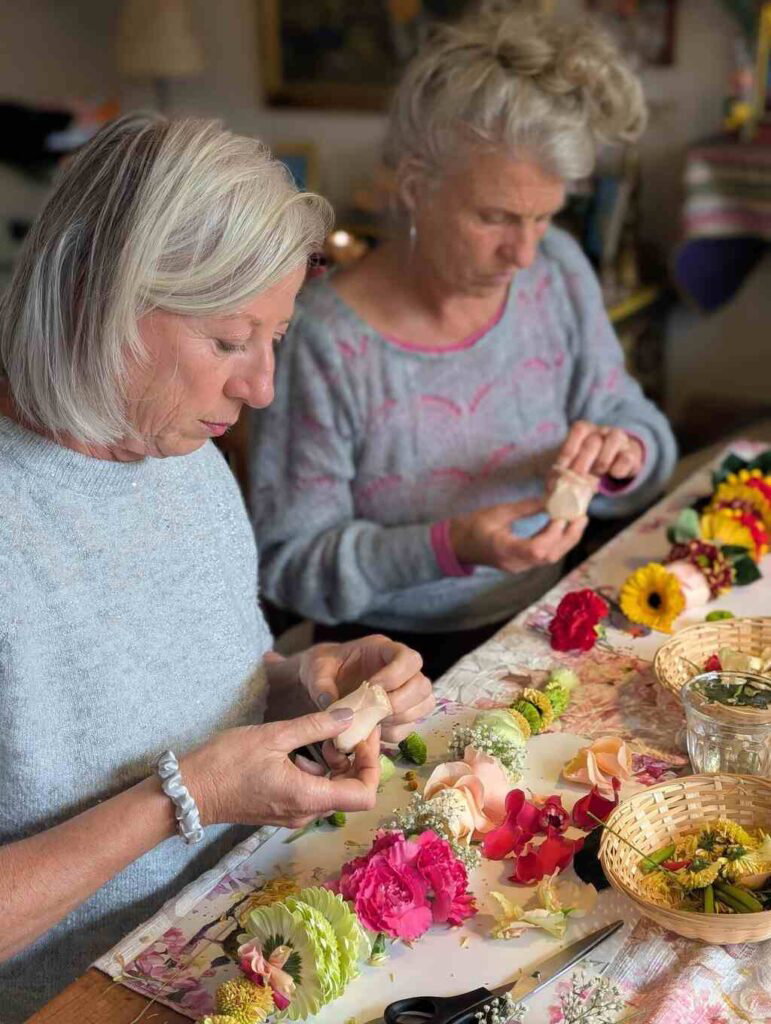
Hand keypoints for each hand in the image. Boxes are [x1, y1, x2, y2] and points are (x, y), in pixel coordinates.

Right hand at [182, 709, 379, 828]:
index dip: (371, 765)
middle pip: (351, 791)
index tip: (362, 737)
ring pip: (333, 790)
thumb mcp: (273, 735)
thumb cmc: (226, 762)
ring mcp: (294, 814)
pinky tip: (300, 749)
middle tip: (343, 729)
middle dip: (354, 759)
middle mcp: (306, 813)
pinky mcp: (283, 809)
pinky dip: (317, 770)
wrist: (188, 791)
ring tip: (319, 736)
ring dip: (335, 763)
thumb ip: (315, 726)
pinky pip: (314, 791)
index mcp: (308, 797)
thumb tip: (349, 717)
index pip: (364, 795)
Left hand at [295, 636, 434, 742]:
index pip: (409, 659)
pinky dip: (392, 733)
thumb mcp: (316, 669)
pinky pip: (409, 727)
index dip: (397, 675)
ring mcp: (404, 692)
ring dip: (400, 719)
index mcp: (384, 650)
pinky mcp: (400, 714)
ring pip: (423, 706)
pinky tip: (372, 731)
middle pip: (422, 685)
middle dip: (401, 702)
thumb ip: (321, 684)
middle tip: (375, 711)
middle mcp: (401, 670)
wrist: (320, 683)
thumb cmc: (323, 668)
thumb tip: (331, 704)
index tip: (372, 688)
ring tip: (372, 722)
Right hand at [449, 497, 586, 572]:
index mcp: (505, 550)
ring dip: (566, 540)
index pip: (537, 549)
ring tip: (578, 520)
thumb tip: (551, 499)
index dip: (554, 534)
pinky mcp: (522, 565)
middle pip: (549, 556)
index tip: (562, 515)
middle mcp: (515, 563)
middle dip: (569, 537)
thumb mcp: (497, 512)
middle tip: (582, 516)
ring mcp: (519, 567)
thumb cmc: (472, 526)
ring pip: (550, 558)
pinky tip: (563, 528)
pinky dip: (557, 542)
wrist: (457, 546)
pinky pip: (544, 557)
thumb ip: (525, 508)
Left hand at [555, 421, 643, 481]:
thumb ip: (562, 476)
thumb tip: (546, 498)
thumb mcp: (574, 466)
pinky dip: (619, 468)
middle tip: (578, 478)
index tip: (563, 468)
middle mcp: (603, 430)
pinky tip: (612, 475)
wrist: (617, 462)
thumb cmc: (588, 464)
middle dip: (584, 461)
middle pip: (594, 440)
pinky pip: (628, 457)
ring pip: (614, 440)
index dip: (570, 449)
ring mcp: (620, 439)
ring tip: (596, 475)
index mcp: (586, 430)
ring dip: (602, 461)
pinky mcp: (633, 453)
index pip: (578, 430)